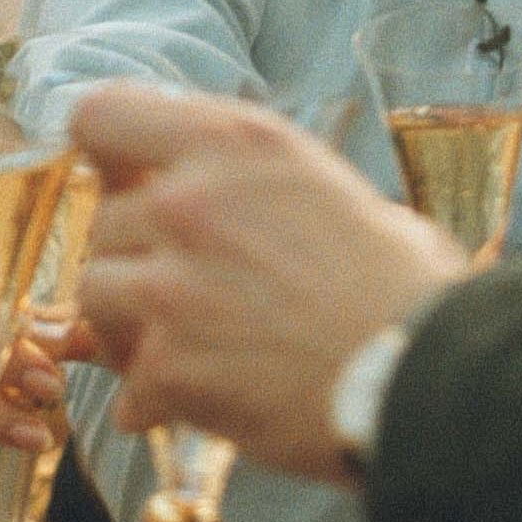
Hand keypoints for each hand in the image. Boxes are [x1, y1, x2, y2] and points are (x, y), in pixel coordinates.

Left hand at [70, 83, 466, 484]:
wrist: (425, 376)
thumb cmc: (404, 287)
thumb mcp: (335, 190)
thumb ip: (259, 189)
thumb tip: (236, 208)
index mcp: (234, 142)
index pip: (100, 116)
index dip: (106, 157)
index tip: (129, 185)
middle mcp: (191, 202)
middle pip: (104, 222)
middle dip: (136, 259)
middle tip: (185, 293)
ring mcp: (171, 286)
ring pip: (95, 295)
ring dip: (129, 325)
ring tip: (183, 347)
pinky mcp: (168, 366)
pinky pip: (126, 384)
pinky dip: (154, 401)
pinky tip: (196, 405)